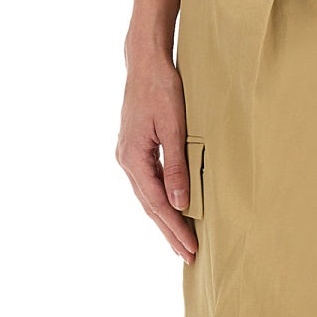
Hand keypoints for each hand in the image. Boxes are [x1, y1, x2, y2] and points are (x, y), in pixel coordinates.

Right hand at [115, 50, 198, 263]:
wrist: (146, 61)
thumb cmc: (162, 87)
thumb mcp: (173, 125)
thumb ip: (176, 165)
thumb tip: (180, 202)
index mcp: (133, 157)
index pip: (156, 203)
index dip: (174, 227)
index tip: (190, 247)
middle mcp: (126, 160)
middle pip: (149, 204)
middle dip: (169, 231)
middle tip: (188, 255)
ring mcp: (128, 154)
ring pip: (148, 195)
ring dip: (165, 218)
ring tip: (181, 240)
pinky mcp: (135, 147)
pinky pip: (148, 181)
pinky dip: (160, 198)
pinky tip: (171, 207)